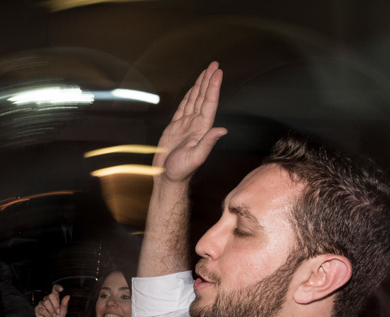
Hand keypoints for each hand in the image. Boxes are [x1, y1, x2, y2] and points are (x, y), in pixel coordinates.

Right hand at [35, 284, 69, 316]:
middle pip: (50, 295)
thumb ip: (64, 304)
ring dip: (51, 311)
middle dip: (55, 305)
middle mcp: (47, 300)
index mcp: (54, 299)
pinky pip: (42, 309)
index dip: (57, 287)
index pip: (54, 289)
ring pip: (46, 302)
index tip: (61, 289)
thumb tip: (68, 296)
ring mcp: (42, 304)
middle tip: (57, 312)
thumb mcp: (63, 312)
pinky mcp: (37, 309)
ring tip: (53, 316)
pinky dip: (47, 315)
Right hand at [153, 61, 226, 183]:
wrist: (167, 178)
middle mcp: (196, 124)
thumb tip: (222, 130)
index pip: (209, 103)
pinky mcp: (175, 128)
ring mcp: (186, 125)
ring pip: (194, 100)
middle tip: (214, 65)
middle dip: (209, 80)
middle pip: (203, 97)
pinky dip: (188, 96)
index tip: (218, 73)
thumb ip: (208, 143)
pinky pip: (183, 107)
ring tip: (206, 71)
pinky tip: (193, 89)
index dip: (213, 87)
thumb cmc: (180, 172)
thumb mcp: (195, 158)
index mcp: (201, 129)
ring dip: (200, 85)